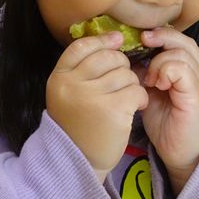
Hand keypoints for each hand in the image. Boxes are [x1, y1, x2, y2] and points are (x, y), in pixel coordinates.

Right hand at [46, 32, 147, 181]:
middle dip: (121, 65)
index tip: (117, 41)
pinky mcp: (113, 110)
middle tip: (121, 81)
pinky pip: (136, 90)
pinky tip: (133, 107)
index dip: (102, 41)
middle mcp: (72, 85)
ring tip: (125, 99)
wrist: (78, 161)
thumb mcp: (69, 92)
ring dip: (131, 84)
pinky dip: (139, 98)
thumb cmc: (78, 122)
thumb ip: (84, 67)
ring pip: (125, 74)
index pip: (81, 46)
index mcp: (59, 77)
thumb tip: (116, 37)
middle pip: (108, 57)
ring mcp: (92, 97)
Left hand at [137, 27, 198, 194]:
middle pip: (184, 40)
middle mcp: (197, 72)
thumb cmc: (167, 124)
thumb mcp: (151, 93)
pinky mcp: (196, 96)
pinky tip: (157, 85)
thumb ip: (145, 74)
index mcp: (187, 68)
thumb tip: (125, 57)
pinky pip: (183, 70)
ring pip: (182, 52)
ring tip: (149, 78)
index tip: (139, 38)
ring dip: (160, 60)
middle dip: (161, 36)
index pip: (178, 39)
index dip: (160, 34)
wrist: (183, 153)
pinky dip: (166, 71)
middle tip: (143, 42)